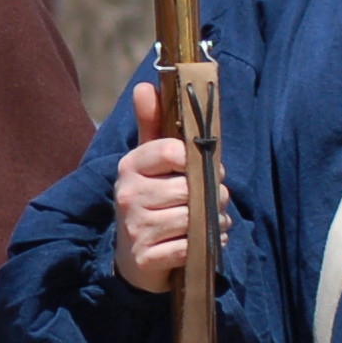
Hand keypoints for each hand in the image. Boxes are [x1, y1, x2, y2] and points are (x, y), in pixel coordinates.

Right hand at [112, 82, 228, 294]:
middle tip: (213, 201)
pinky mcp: (146, 257)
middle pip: (189, 188)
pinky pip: (190, 247)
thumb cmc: (151, 200)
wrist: (133, 256)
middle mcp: (128, 194)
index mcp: (130, 166)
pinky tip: (200, 244)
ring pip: (193, 218)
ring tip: (209, 222)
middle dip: (213, 196)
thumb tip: (145, 85)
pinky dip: (206, 246)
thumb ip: (152, 124)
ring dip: (213, 223)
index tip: (202, 169)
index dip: (198, 161)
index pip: (173, 150)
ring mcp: (135, 228)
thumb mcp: (149, 161)